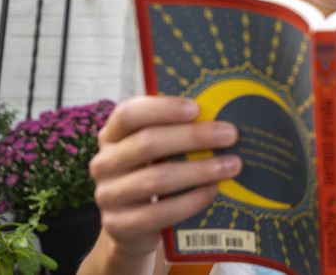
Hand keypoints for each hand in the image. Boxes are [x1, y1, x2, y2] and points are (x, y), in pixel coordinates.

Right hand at [89, 96, 241, 256]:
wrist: (133, 226)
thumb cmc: (154, 174)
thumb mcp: (158, 150)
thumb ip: (176, 132)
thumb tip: (221, 118)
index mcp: (112, 135)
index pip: (129, 114)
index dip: (162, 109)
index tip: (196, 108)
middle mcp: (104, 163)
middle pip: (147, 143)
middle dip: (193, 137)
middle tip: (229, 135)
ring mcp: (108, 195)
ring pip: (156, 179)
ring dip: (199, 170)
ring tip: (231, 165)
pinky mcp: (119, 224)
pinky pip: (160, 212)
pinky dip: (191, 200)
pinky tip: (213, 190)